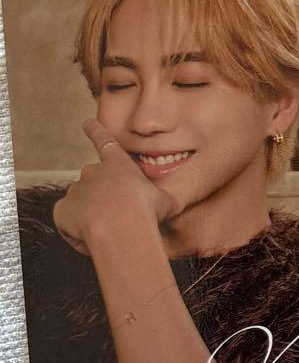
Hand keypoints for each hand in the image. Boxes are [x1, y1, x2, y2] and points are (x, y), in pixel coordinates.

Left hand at [53, 119, 182, 252]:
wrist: (121, 227)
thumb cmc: (147, 211)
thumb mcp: (166, 203)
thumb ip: (163, 200)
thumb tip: (172, 205)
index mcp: (118, 165)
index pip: (105, 141)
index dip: (95, 131)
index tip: (87, 123)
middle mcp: (93, 172)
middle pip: (94, 180)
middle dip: (103, 195)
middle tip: (119, 215)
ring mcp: (75, 190)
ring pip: (82, 203)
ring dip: (91, 214)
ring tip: (110, 231)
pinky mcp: (62, 210)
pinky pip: (68, 221)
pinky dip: (77, 230)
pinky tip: (94, 239)